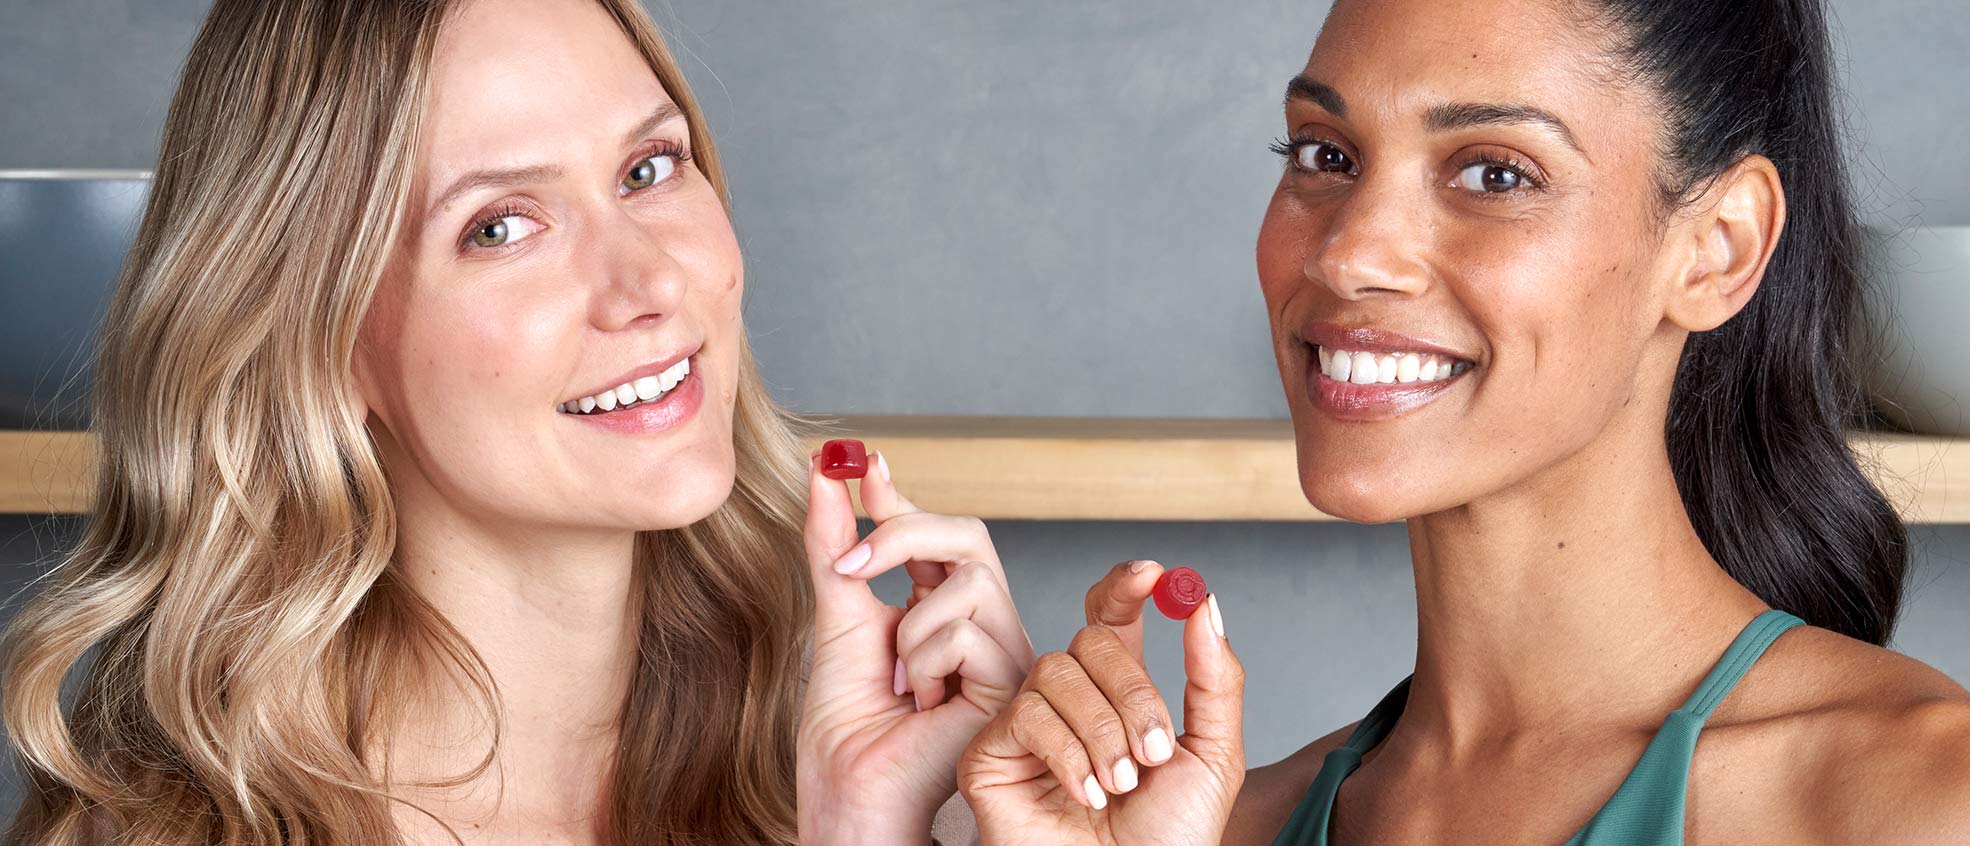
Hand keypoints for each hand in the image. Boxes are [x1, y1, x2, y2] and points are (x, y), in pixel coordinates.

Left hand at [797, 448, 1037, 844]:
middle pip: (969, 535)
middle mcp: (984, 627)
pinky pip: (967, 631)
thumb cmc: (846, 729)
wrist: (849, 794)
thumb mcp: (835, 618)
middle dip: (906, 531)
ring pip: (971, 579)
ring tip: (898, 680)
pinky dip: (925, 663)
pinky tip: (921, 705)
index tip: (860, 465)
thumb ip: (836, 549)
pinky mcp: (1013, 685)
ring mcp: (1004, 654)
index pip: (936, 535)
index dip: (901, 497)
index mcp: (945, 610)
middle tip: (851, 565)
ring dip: (910, 626)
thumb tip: (824, 476)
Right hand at [958, 560, 1245, 845]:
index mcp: (1122, 693)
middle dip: (1133, 692)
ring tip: (1119, 786)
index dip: (1127, 587)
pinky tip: (1085, 795)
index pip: (1113, 615)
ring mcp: (1027, 726)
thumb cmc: (1168, 841)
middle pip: (1090, 638)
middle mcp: (1072, 701)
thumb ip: (1214, 679)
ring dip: (1102, 731)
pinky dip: (1067, 754)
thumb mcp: (1214, 755)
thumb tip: (1206, 602)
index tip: (1155, 575)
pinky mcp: (990, 754)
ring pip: (1056, 671)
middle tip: (1155, 753)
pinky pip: (1026, 714)